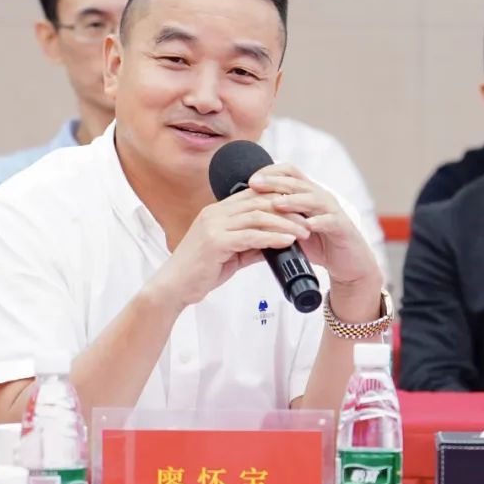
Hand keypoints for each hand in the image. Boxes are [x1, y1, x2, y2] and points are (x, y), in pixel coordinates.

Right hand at [146, 187, 311, 309]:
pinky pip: (251, 236)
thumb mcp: (230, 253)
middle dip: (287, 209)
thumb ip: (251, 244)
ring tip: (304, 231)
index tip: (300, 209)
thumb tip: (277, 241)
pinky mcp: (215, 241)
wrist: (174, 287)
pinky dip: (273, 237)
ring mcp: (214, 225)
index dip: (279, 200)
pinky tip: (288, 241)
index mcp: (217, 211)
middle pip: (258, 202)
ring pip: (257, 216)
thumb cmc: (200, 271)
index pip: (253, 196)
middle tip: (309, 219)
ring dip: (285, 223)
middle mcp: (215, 213)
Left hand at [248, 163, 380, 288]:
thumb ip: (276, 216)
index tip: (251, 180)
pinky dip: (318, 222)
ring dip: (294, 201)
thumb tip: (246, 211)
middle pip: (297, 182)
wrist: (346, 261)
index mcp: (307, 193)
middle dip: (275, 182)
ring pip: (313, 199)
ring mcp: (332, 211)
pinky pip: (330, 221)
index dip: (270, 172)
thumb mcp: (293, 226)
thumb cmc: (317, 242)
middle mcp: (320, 197)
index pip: (289, 172)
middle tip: (256, 185)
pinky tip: (306, 226)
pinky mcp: (343, 227)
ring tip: (276, 204)